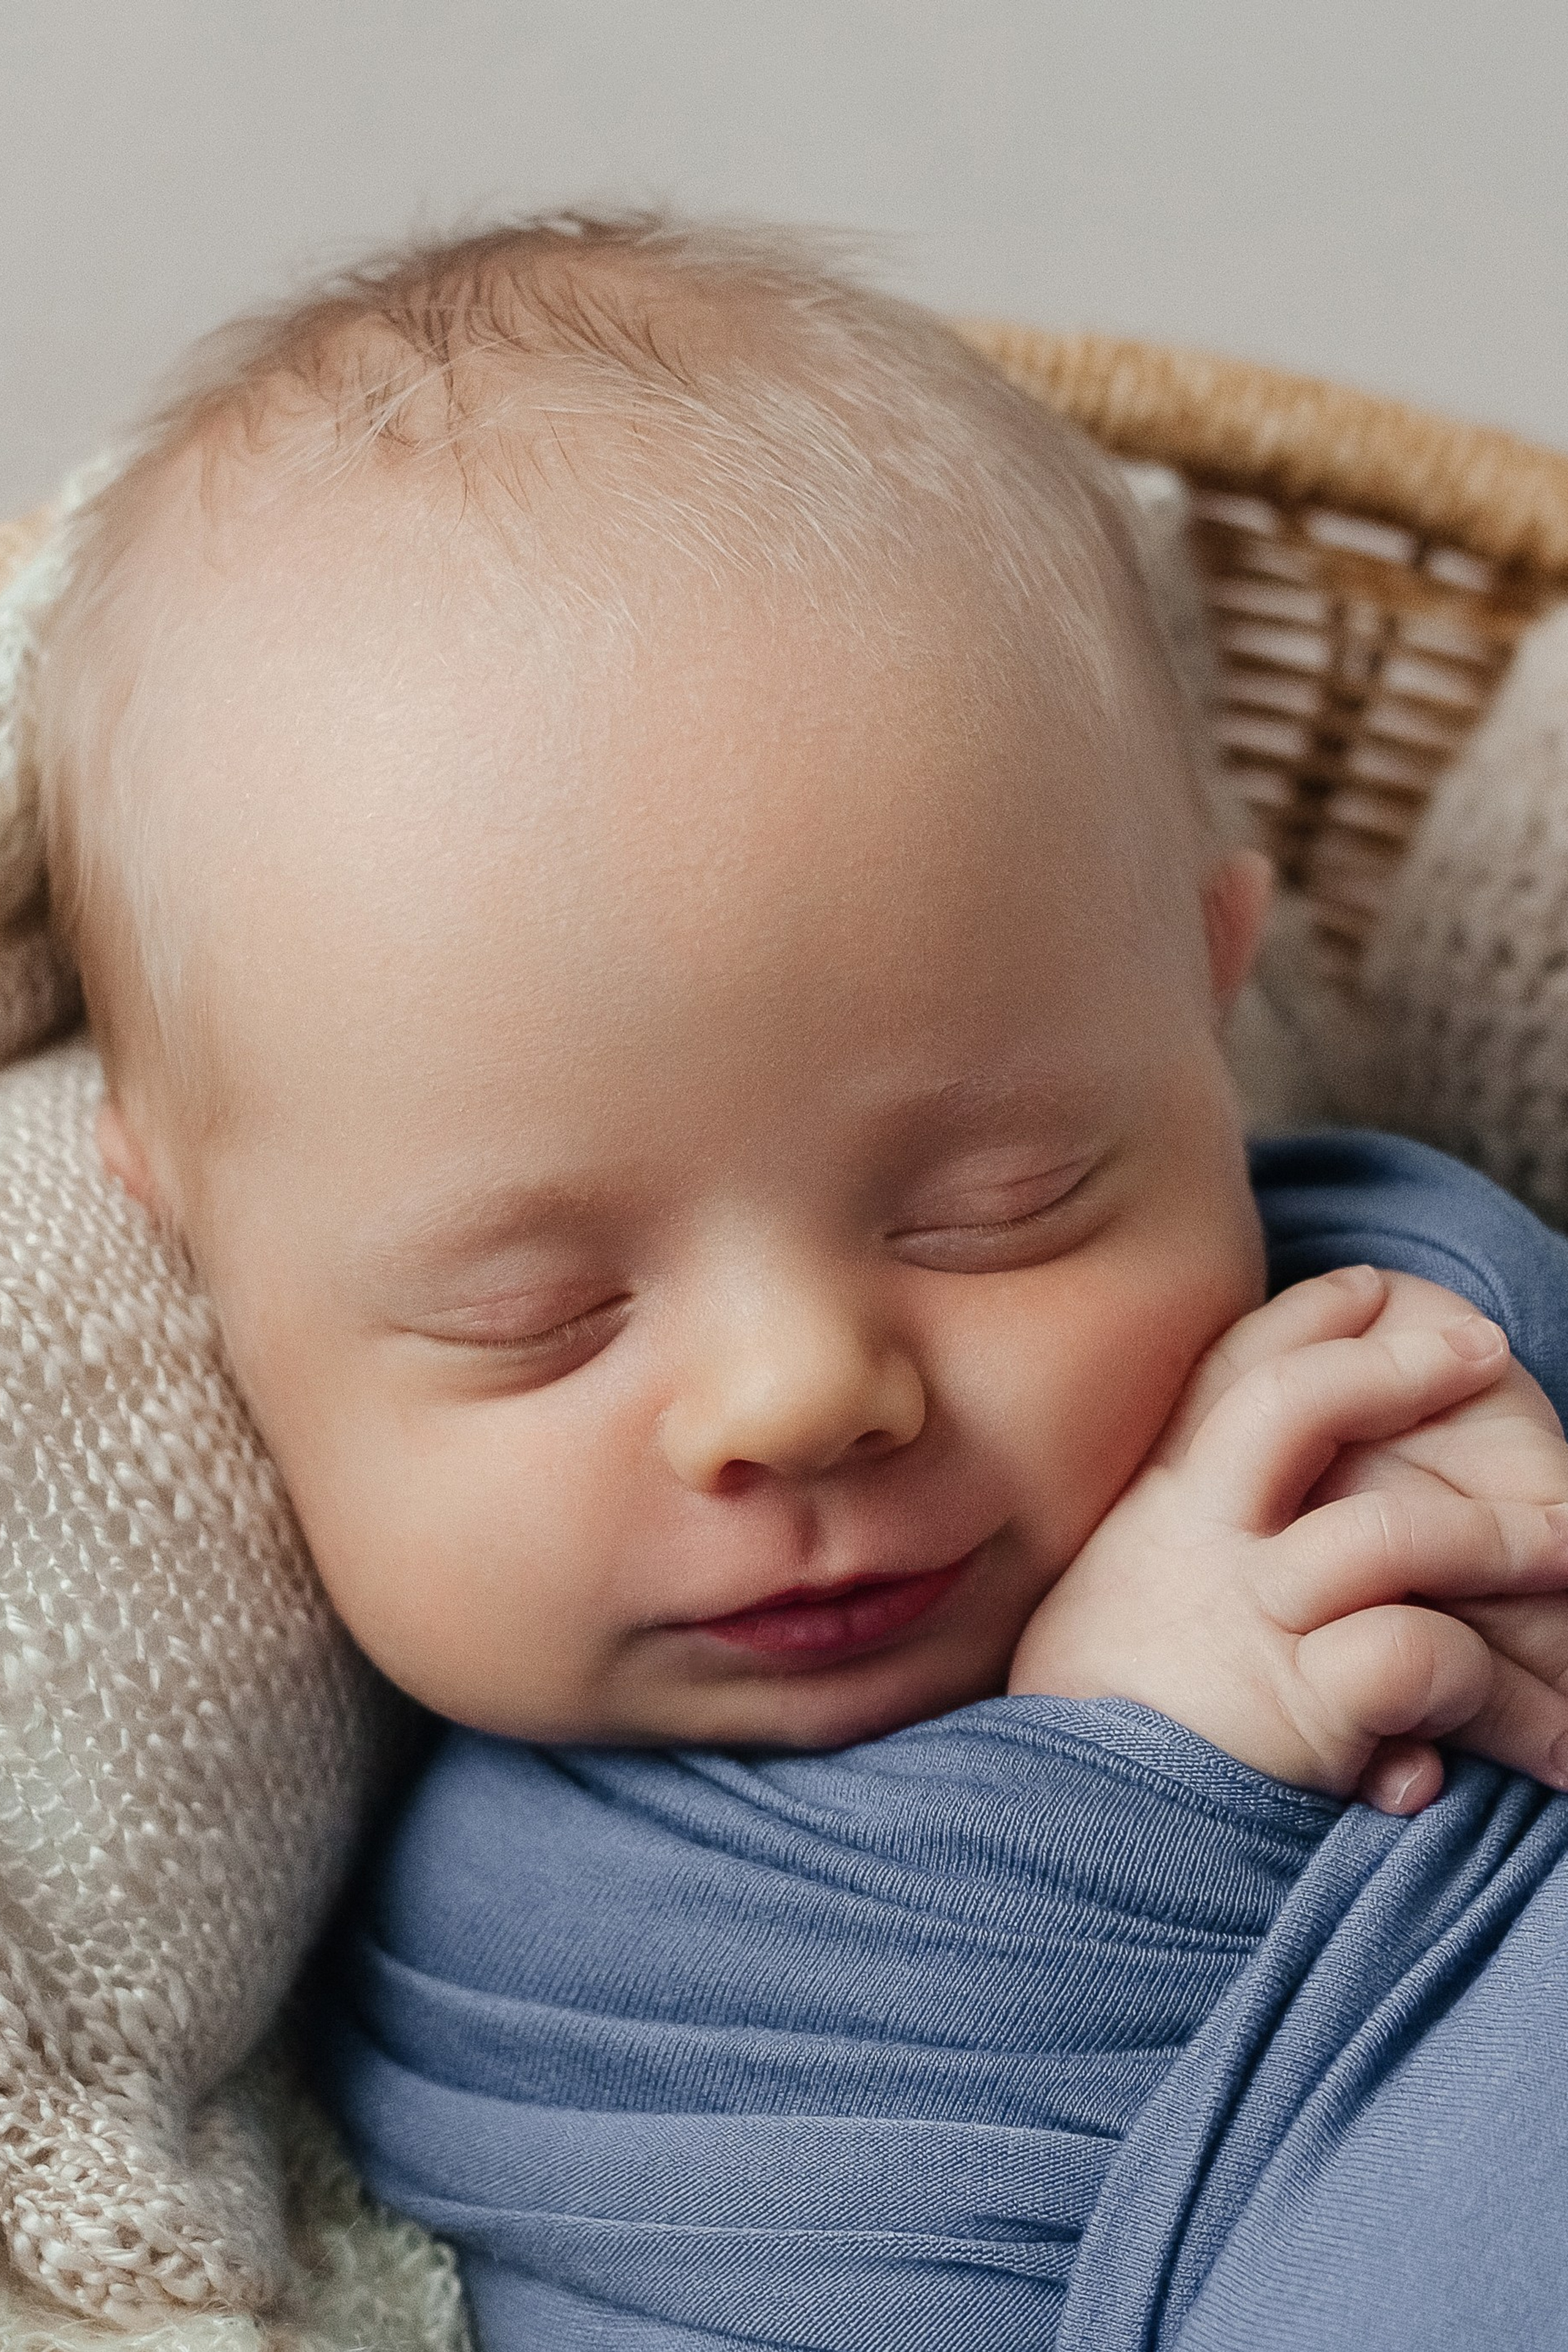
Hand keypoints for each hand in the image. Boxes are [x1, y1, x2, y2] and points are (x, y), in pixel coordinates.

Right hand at [1009, 1265, 1567, 1808]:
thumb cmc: (1097, 1732)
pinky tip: (1534, 1733)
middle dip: (1394, 1365)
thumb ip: (1184, 1565)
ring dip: (1499, 1538)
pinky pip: (1417, 1657)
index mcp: (1152, 1514)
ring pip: (1383, 1532)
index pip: (1222, 1376)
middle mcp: (1189, 1544)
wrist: (1048, 1838)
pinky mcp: (1293, 1703)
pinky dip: (1492, 1688)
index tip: (1368, 1285)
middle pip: (1287, 1404)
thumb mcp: (1117, 1615)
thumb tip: (1282, 1552)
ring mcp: (1241, 1616)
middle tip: (1483, 1344)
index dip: (1301, 1320)